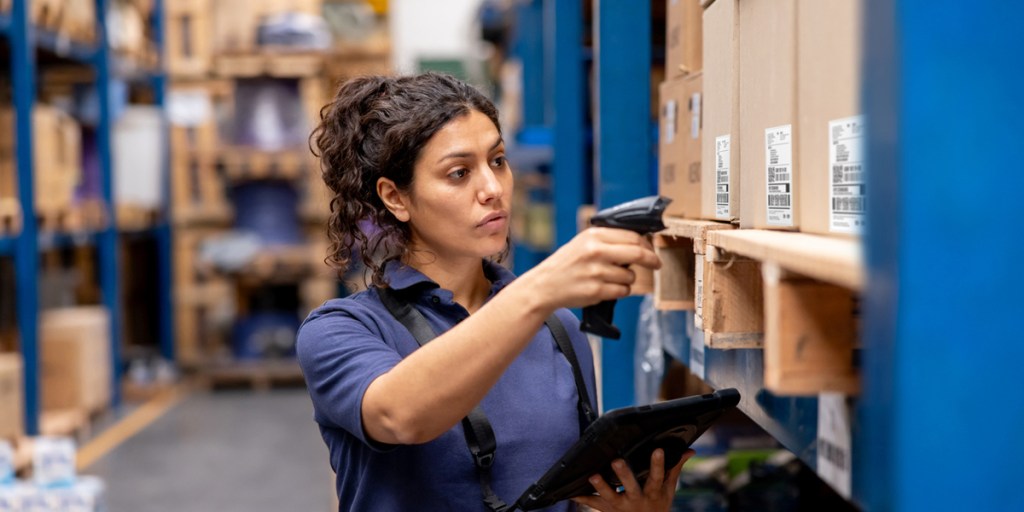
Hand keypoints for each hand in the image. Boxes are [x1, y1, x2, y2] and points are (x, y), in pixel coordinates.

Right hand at [522, 227, 660, 310]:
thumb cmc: (568, 263)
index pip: (632, 237)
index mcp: (594, 236)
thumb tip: (641, 241)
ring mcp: (596, 272)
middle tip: (657, 264)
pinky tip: (607, 288)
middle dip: (652, 260)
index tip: (651, 250)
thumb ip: (608, 239)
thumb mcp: (583, 243)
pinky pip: (623, 291)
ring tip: (612, 278)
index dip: (647, 245)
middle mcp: (595, 252)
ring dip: (628, 279)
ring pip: (631, 276)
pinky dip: (620, 291)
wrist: (545, 285)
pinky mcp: (596, 290)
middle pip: (637, 254)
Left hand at [572, 449, 694, 511]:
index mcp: (654, 492)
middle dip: (624, 475)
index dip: (659, 464)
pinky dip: (581, 498)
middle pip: (631, 487)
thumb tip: (690, 450)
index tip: (658, 449)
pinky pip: (593, 504)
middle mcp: (637, 499)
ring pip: (610, 496)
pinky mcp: (608, 509)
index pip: (658, 476)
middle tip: (617, 461)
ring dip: (601, 487)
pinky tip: (570, 490)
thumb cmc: (657, 505)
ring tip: (593, 475)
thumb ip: (675, 468)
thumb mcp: (669, 490)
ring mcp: (621, 506)